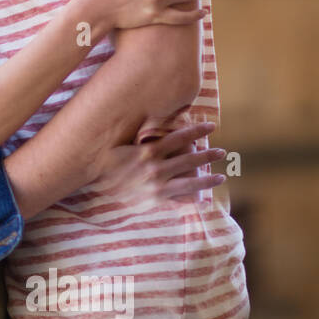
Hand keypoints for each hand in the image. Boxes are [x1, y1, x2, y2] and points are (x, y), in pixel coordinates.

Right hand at [90, 122, 225, 204]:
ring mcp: (157, 185)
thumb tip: (151, 119)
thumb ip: (137, 135)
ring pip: (189, 182)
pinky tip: (203, 198)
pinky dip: (192, 198)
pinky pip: (177, 198)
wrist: (95, 187)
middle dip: (208, 155)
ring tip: (221, 177)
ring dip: (207, 179)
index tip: (212, 126)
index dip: (197, 131)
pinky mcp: (155, 199)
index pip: (179, 138)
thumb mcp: (119, 145)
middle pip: (190, 160)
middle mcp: (155, 168)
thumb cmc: (104, 163)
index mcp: (148, 151)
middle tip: (222, 152)